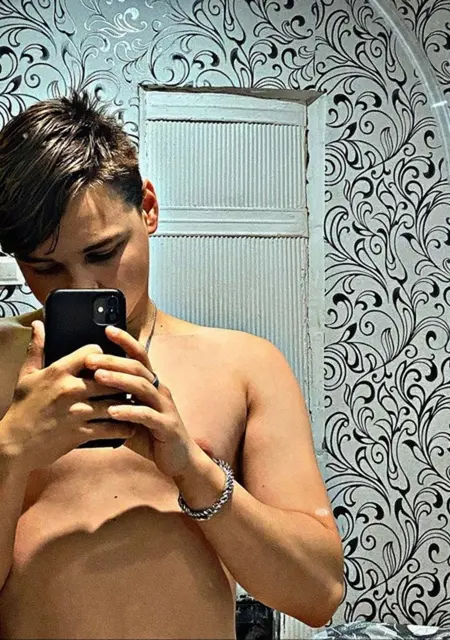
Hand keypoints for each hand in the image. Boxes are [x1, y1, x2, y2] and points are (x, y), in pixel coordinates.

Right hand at [0, 321, 136, 472]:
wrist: (14, 444)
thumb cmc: (22, 408)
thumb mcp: (27, 376)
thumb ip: (37, 349)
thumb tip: (39, 325)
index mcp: (59, 372)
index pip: (93, 353)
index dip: (104, 355)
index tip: (109, 360)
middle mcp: (70, 390)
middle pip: (110, 378)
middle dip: (122, 379)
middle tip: (132, 381)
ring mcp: (77, 412)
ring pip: (115, 403)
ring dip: (128, 403)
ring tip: (137, 402)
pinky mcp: (81, 433)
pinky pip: (111, 428)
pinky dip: (123, 427)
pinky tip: (130, 425)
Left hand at [84, 325, 199, 477]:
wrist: (179, 460)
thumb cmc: (151, 436)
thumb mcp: (130, 414)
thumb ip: (115, 401)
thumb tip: (86, 391)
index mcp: (151, 385)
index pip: (139, 356)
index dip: (126, 341)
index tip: (108, 329)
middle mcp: (160, 391)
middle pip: (138, 368)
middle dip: (114, 360)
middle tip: (90, 358)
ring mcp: (165, 408)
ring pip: (142, 387)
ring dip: (119, 380)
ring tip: (98, 377)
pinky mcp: (167, 427)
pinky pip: (147, 416)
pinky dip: (129, 412)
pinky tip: (113, 412)